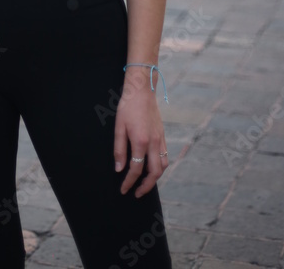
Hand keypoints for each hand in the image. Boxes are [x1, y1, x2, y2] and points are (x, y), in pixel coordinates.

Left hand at [113, 75, 167, 197]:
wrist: (142, 90)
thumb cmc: (128, 107)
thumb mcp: (119, 127)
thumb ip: (119, 150)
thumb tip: (119, 169)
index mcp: (141, 142)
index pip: (136, 169)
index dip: (129, 182)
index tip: (123, 189)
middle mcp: (154, 143)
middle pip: (154, 173)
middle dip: (146, 186)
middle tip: (137, 193)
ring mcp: (160, 139)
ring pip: (163, 166)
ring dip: (155, 177)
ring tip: (145, 183)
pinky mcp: (163, 135)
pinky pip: (165, 156)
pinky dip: (160, 166)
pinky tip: (151, 167)